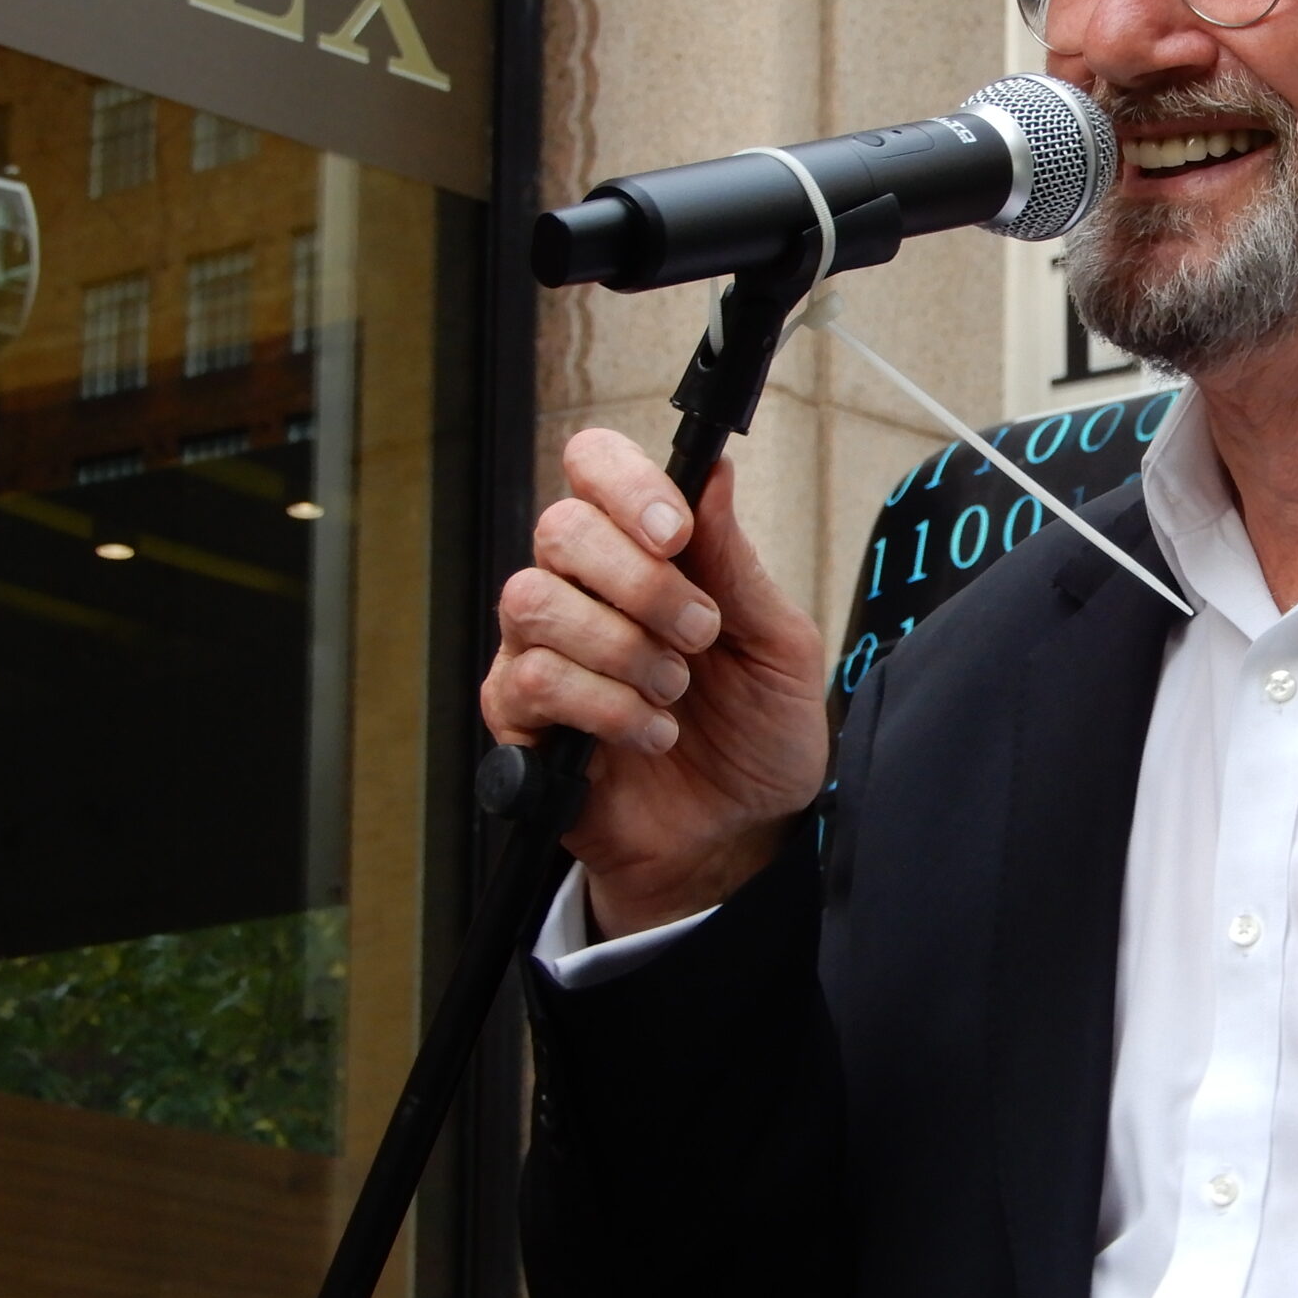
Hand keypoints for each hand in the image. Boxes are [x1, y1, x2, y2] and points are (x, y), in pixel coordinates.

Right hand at [482, 430, 829, 935]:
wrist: (740, 832)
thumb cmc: (757, 730)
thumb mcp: (777, 644)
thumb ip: (736, 564)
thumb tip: (713, 472)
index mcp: (645, 551)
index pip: (593, 466)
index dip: (625, 484)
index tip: (677, 531)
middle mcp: (582, 587)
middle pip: (560, 528)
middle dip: (641, 582)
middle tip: (699, 634)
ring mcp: (541, 648)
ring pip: (533, 601)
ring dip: (621, 648)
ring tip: (675, 692)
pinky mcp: (520, 715)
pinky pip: (530, 681)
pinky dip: (605, 708)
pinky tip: (650, 732)